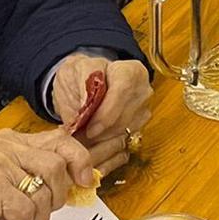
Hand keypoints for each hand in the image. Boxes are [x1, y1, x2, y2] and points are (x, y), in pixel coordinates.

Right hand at [0, 128, 94, 219]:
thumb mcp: (28, 179)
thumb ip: (52, 172)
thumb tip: (87, 176)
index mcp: (18, 140)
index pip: (60, 139)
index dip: (79, 160)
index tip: (85, 180)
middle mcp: (5, 147)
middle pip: (55, 168)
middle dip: (55, 198)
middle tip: (41, 210)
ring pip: (42, 194)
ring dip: (38, 219)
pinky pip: (25, 211)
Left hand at [50, 53, 153, 175]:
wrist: (86, 81)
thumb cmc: (82, 74)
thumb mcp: (76, 72)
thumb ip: (82, 87)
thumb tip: (85, 109)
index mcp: (131, 71)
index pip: (123, 91)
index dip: (106, 113)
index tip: (88, 128)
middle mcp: (143, 91)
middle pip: (125, 117)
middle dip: (101, 132)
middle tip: (78, 141)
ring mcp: (143, 111)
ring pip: (125, 133)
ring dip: (101, 142)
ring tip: (79, 143)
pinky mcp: (137, 128)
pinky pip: (124, 143)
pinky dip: (105, 148)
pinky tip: (90, 146)